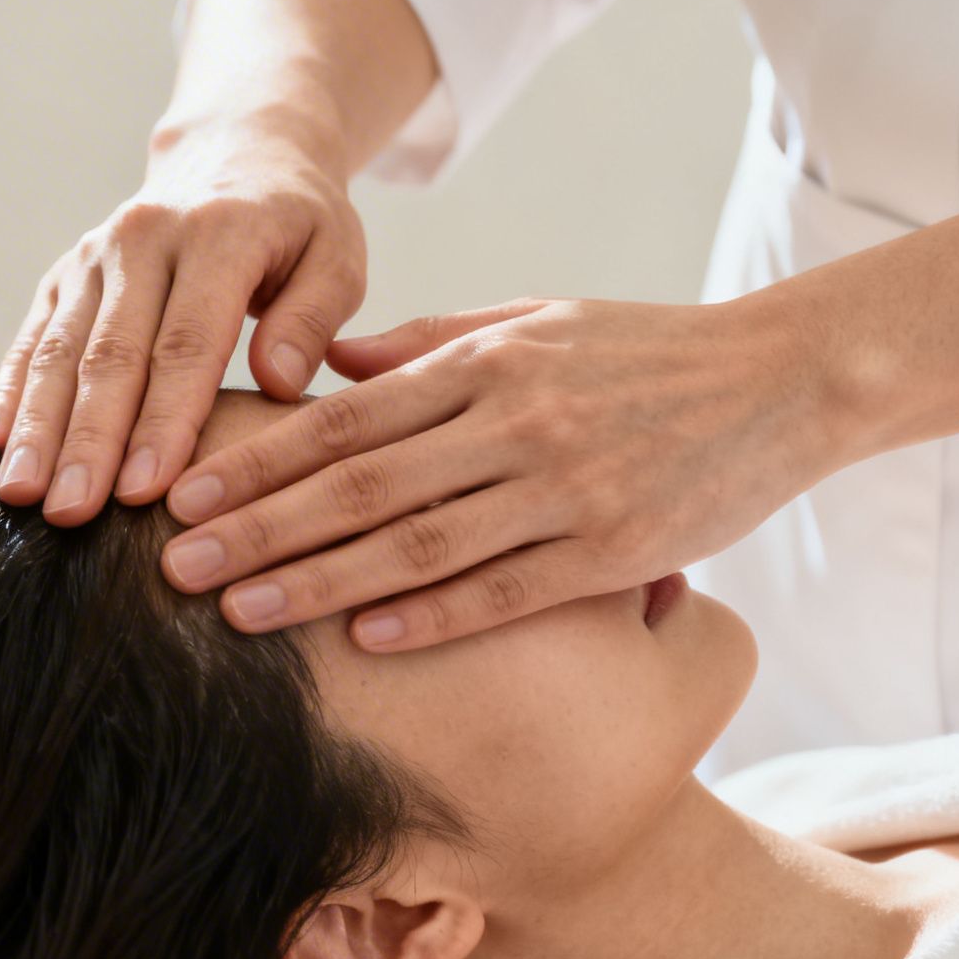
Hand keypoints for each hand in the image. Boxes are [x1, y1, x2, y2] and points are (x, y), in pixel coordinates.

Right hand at [0, 113, 367, 525]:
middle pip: (110, 354)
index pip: (187, 343)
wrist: (235, 152)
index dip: (163, 421)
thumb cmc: (297, 226)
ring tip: (22, 496)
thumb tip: (277, 383)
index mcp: (219, 233)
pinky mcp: (63, 275)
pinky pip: (30, 340)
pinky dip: (8, 394)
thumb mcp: (336, 255)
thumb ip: (313, 317)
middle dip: (87, 440)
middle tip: (70, 513)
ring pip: (58, 351)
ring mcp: (93, 257)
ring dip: (38, 428)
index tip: (146, 491)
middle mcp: (143, 237)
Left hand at [157, 296, 847, 648]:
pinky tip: (364, 638)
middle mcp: (512, 422)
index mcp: (483, 363)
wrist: (783, 378)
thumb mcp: (534, 321)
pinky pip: (507, 588)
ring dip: (321, 580)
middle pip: (361, 483)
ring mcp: (564, 486)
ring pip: (419, 541)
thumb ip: (431, 342)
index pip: (345, 418)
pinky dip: (434, 614)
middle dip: (261, 527)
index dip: (259, 461)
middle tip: (175, 566)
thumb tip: (331, 363)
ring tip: (241, 612)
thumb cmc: (638, 351)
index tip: (185, 496)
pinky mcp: (614, 547)